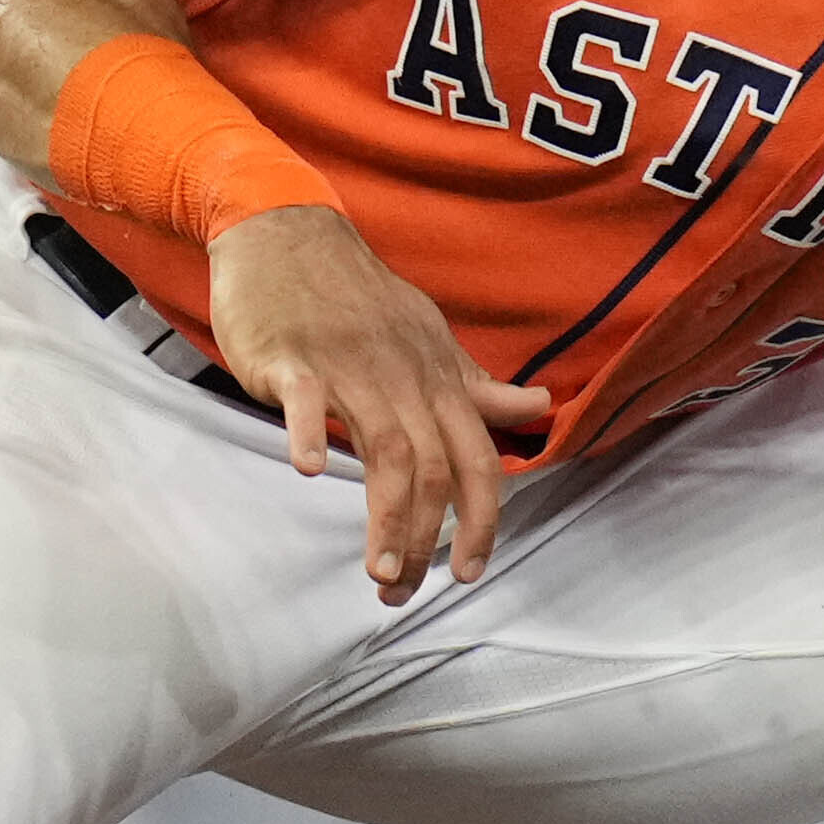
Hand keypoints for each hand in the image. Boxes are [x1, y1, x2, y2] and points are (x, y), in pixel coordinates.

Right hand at [202, 205, 554, 603]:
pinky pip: (305, 397)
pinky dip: (305, 432)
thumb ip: (476, 387)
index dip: (482, 518)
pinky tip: (304, 470)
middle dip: (427, 537)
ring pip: (383, 448)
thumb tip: (537, 409)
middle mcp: (403, 376)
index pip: (478, 458)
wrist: (285, 231)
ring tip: (378, 572)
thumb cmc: (355, 296)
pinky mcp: (292, 357)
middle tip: (404, 591)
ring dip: (386, 516)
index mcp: (437, 378)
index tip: (468, 570)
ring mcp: (348, 365)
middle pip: (433, 467)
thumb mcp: (428, 338)